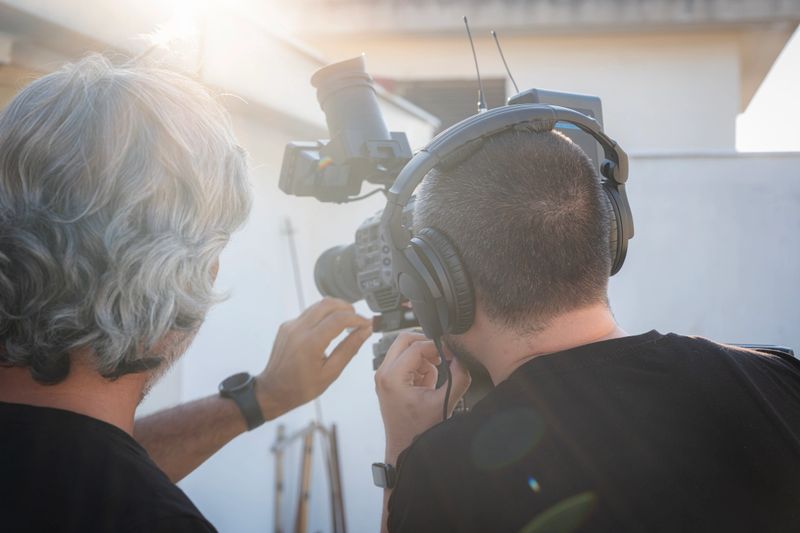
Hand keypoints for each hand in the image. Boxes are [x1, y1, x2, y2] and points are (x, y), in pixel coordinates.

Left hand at [256, 298, 371, 419]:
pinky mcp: (287, 325)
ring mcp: (291, 325)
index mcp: (310, 343)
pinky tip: (329, 328)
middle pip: (329, 304)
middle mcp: (299, 330)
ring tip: (346, 323)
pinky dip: (323, 315)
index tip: (367, 324)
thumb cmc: (300, 387)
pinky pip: (309, 313)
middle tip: (357, 321)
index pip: (339, 319)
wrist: (273, 390)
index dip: (357, 318)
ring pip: (318, 305)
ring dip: (336, 309)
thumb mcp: (330, 373)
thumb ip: (349, 349)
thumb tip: (364, 332)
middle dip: (348, 308)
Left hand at [374, 332, 470, 462]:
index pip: (416, 346)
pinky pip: (404, 360)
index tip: (451, 353)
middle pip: (405, 340)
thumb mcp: (443, 403)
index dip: (437, 346)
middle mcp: (383, 373)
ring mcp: (383, 376)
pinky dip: (418, 366)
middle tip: (443, 357)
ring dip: (423, 357)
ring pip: (404, 349)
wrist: (404, 449)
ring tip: (434, 378)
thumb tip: (462, 358)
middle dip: (427, 345)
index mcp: (392, 377)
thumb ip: (457, 378)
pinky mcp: (388, 380)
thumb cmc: (418, 431)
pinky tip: (426, 384)